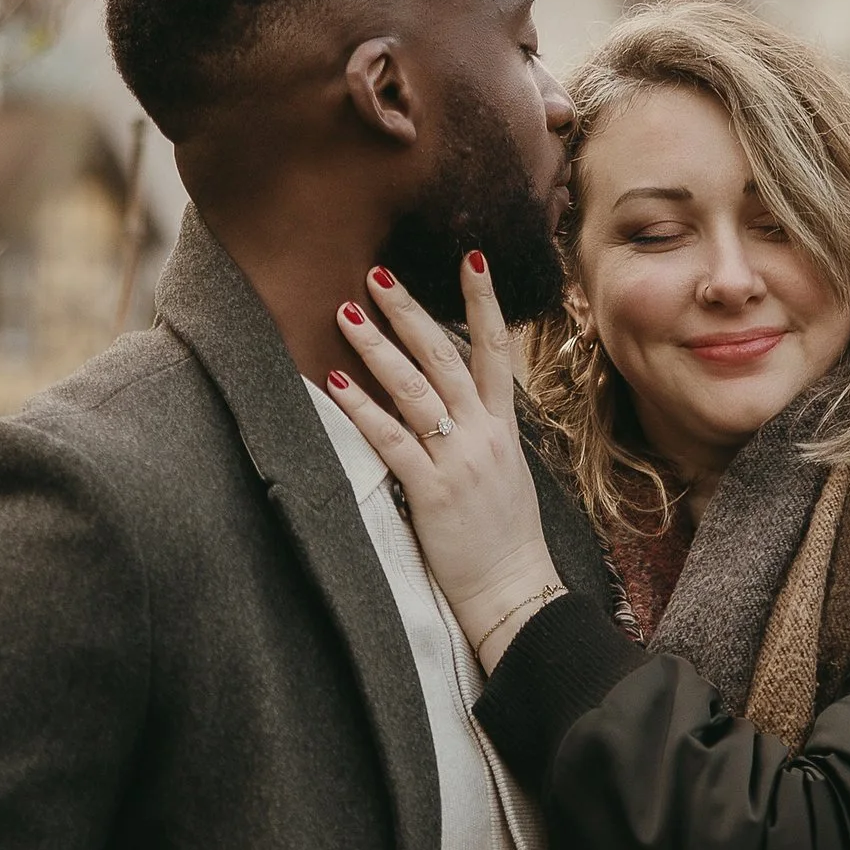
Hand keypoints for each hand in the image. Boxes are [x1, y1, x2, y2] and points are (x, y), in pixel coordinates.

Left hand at [329, 257, 563, 664]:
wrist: (515, 589)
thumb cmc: (506, 537)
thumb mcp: (507, 473)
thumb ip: (485, 433)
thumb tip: (460, 404)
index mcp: (504, 427)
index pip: (496, 349)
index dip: (484, 302)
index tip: (470, 260)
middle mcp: (483, 434)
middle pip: (445, 355)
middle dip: (410, 311)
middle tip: (378, 274)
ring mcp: (458, 459)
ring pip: (414, 387)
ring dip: (377, 346)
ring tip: (346, 312)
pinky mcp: (431, 489)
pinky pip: (391, 439)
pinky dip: (361, 408)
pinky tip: (334, 381)